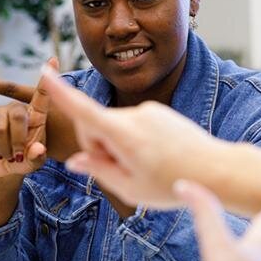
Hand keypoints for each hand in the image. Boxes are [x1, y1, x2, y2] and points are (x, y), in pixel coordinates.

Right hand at [0, 58, 78, 161]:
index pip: (42, 95)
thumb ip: (37, 158)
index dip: (47, 79)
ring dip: (4, 148)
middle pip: (17, 115)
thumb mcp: (36, 162)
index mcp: (37, 115)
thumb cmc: (27, 159)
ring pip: (0, 127)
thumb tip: (36, 148)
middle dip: (17, 139)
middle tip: (18, 155)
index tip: (54, 59)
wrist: (4, 168)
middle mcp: (17, 109)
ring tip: (9, 154)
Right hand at [38, 65, 220, 206]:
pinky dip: (132, 138)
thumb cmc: (172, 184)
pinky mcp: (158, 110)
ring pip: (114, 125)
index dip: (62, 94)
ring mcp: (149, 110)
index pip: (85, 110)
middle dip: (98, 146)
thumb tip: (74, 160)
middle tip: (123, 172)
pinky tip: (154, 156)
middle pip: (95, 125)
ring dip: (118, 144)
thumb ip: (99, 171)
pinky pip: (131, 123)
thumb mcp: (131, 188)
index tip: (45, 72)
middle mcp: (137, 114)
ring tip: (146, 165)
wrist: (216, 169)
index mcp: (126, 134)